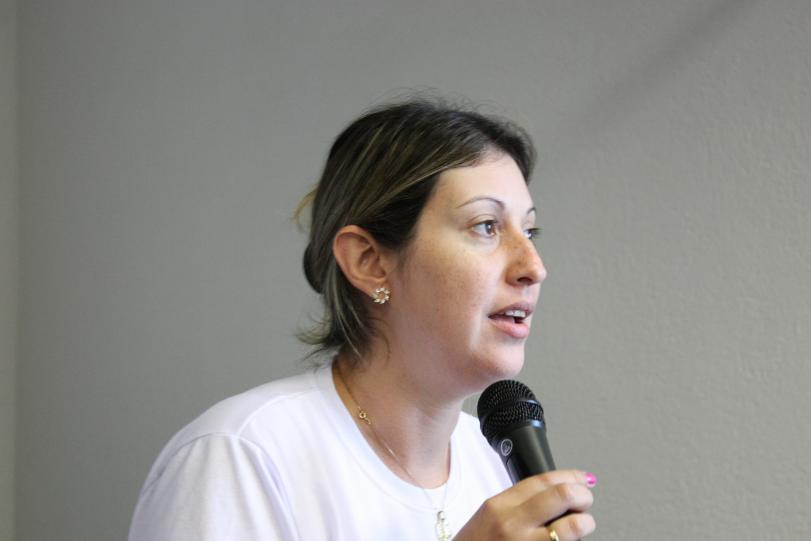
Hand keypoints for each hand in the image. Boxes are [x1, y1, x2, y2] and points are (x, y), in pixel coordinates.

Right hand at [454, 470, 595, 539]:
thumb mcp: (489, 517)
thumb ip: (518, 504)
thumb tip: (555, 494)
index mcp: (499, 506)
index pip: (543, 481)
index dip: (570, 476)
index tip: (582, 479)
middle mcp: (512, 525)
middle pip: (561, 497)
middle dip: (582, 496)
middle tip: (585, 501)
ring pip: (571, 527)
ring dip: (584, 523)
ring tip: (582, 524)